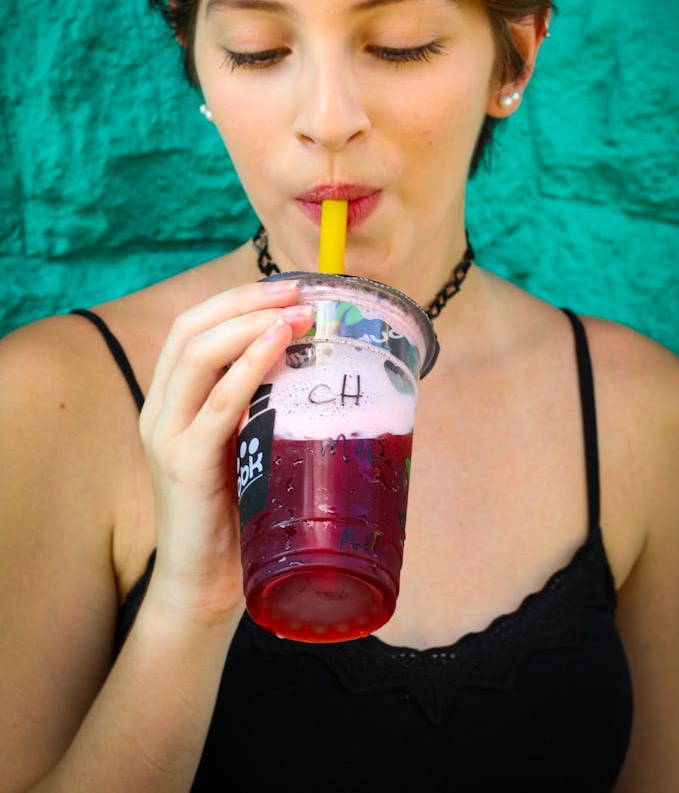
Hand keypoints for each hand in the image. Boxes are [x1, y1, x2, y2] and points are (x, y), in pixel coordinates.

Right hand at [139, 279, 313, 625]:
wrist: (204, 586)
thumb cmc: (236, 514)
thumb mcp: (246, 446)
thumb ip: (263, 407)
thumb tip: (321, 365)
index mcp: (171, 401)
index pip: (192, 328)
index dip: (236, 299)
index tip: (286, 289)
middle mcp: (160, 410)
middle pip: (191, 330)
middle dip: (245, 301)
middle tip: (298, 292)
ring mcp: (167, 437)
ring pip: (198, 355)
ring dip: (251, 324)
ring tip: (298, 313)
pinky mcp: (183, 465)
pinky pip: (216, 404)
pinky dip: (248, 368)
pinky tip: (278, 345)